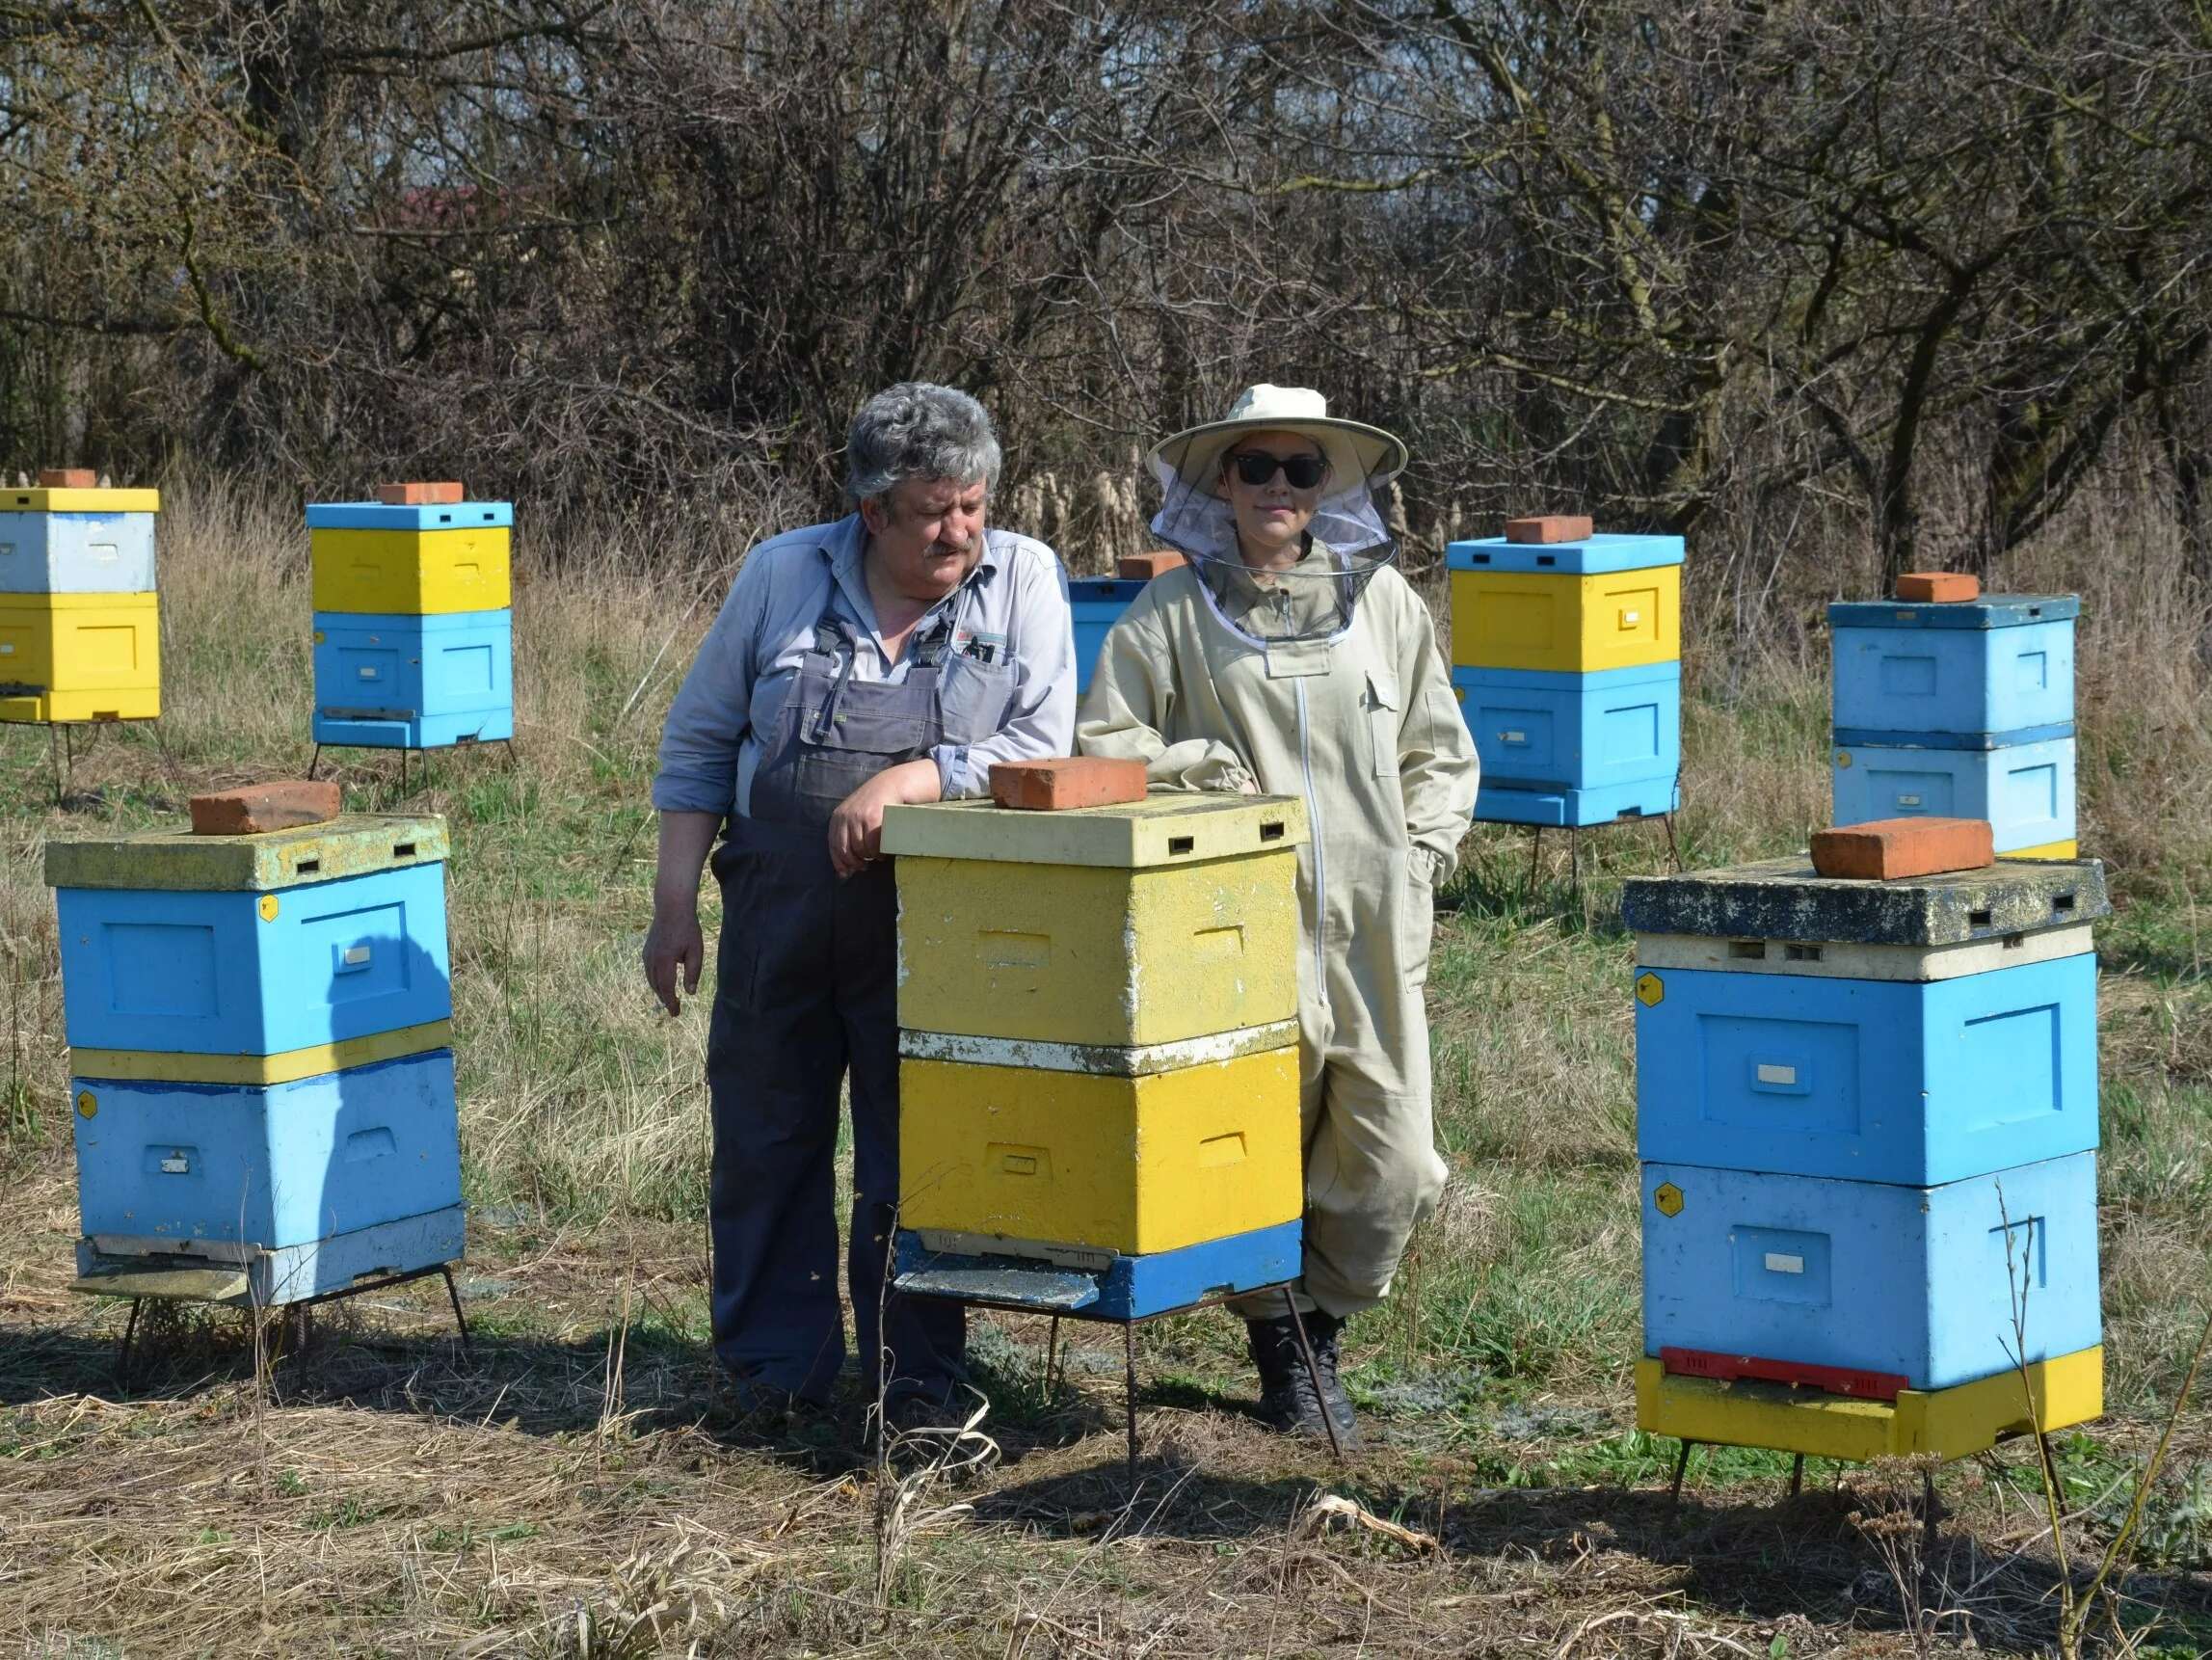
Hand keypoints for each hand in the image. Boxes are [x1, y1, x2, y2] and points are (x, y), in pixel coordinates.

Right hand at [642, 900, 704, 1015]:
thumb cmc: (687, 929)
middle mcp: (652, 960)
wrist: (671, 908)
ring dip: (660, 991)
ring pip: (651, 980)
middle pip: (657, 986)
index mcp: (665, 961)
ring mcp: (647, 955)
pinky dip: (655, 980)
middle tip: (674, 1010)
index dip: (671, 1003)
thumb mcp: (696, 951)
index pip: (667, 989)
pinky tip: (663, 983)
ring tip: (669, 999)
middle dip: (665, 999)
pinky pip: (649, 971)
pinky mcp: (646, 951)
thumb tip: (690, 993)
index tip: (676, 1014)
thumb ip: (693, 973)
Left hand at [827, 759, 940, 876]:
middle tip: (865, 865)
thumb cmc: (874, 804)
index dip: (839, 862)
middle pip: (846, 851)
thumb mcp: (854, 815)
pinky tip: (882, 851)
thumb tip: (842, 871)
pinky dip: (878, 852)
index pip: (833, 846)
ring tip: (876, 854)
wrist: (892, 784)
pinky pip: (873, 845)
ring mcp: (858, 817)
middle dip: (855, 862)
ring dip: (869, 856)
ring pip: (860, 849)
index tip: (847, 872)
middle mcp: (845, 817)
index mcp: (837, 817)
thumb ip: (847, 836)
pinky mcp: (871, 819)